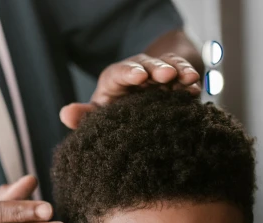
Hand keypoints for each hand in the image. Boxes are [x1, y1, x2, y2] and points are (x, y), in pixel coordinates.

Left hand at [60, 53, 201, 129]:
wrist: (136, 112)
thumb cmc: (113, 114)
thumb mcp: (99, 115)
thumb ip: (84, 116)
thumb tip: (66, 114)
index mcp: (115, 79)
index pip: (120, 72)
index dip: (129, 73)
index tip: (138, 78)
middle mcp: (137, 72)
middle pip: (147, 65)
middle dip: (157, 69)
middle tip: (168, 75)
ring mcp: (157, 75)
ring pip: (169, 66)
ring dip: (179, 71)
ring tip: (190, 79)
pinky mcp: (175, 81)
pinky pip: (183, 76)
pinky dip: (190, 81)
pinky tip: (196, 89)